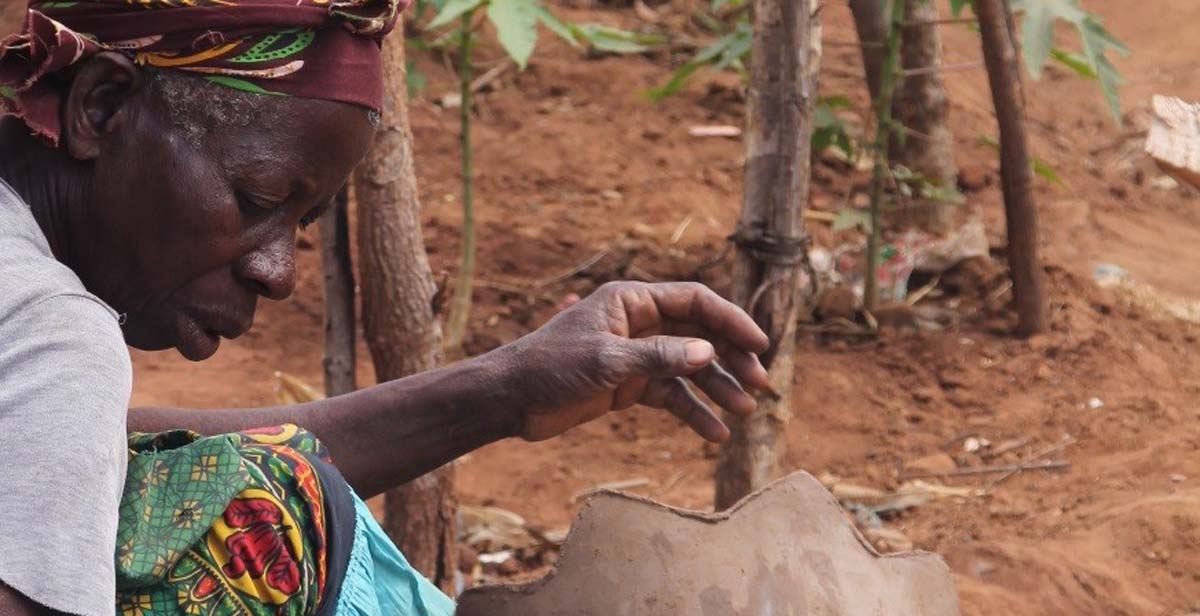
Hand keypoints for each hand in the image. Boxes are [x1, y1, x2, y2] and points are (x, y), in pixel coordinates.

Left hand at [497, 281, 770, 442]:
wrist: (510, 399)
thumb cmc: (549, 367)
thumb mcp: (606, 361)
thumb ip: (658, 356)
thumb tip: (708, 354)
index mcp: (633, 301)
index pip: (695, 302)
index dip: (731, 321)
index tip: (759, 345)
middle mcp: (640, 323)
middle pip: (700, 335)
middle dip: (732, 358)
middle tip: (760, 384)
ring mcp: (636, 355)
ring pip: (690, 368)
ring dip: (718, 387)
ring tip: (744, 411)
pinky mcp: (629, 385)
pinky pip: (671, 395)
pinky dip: (693, 412)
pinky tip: (715, 434)